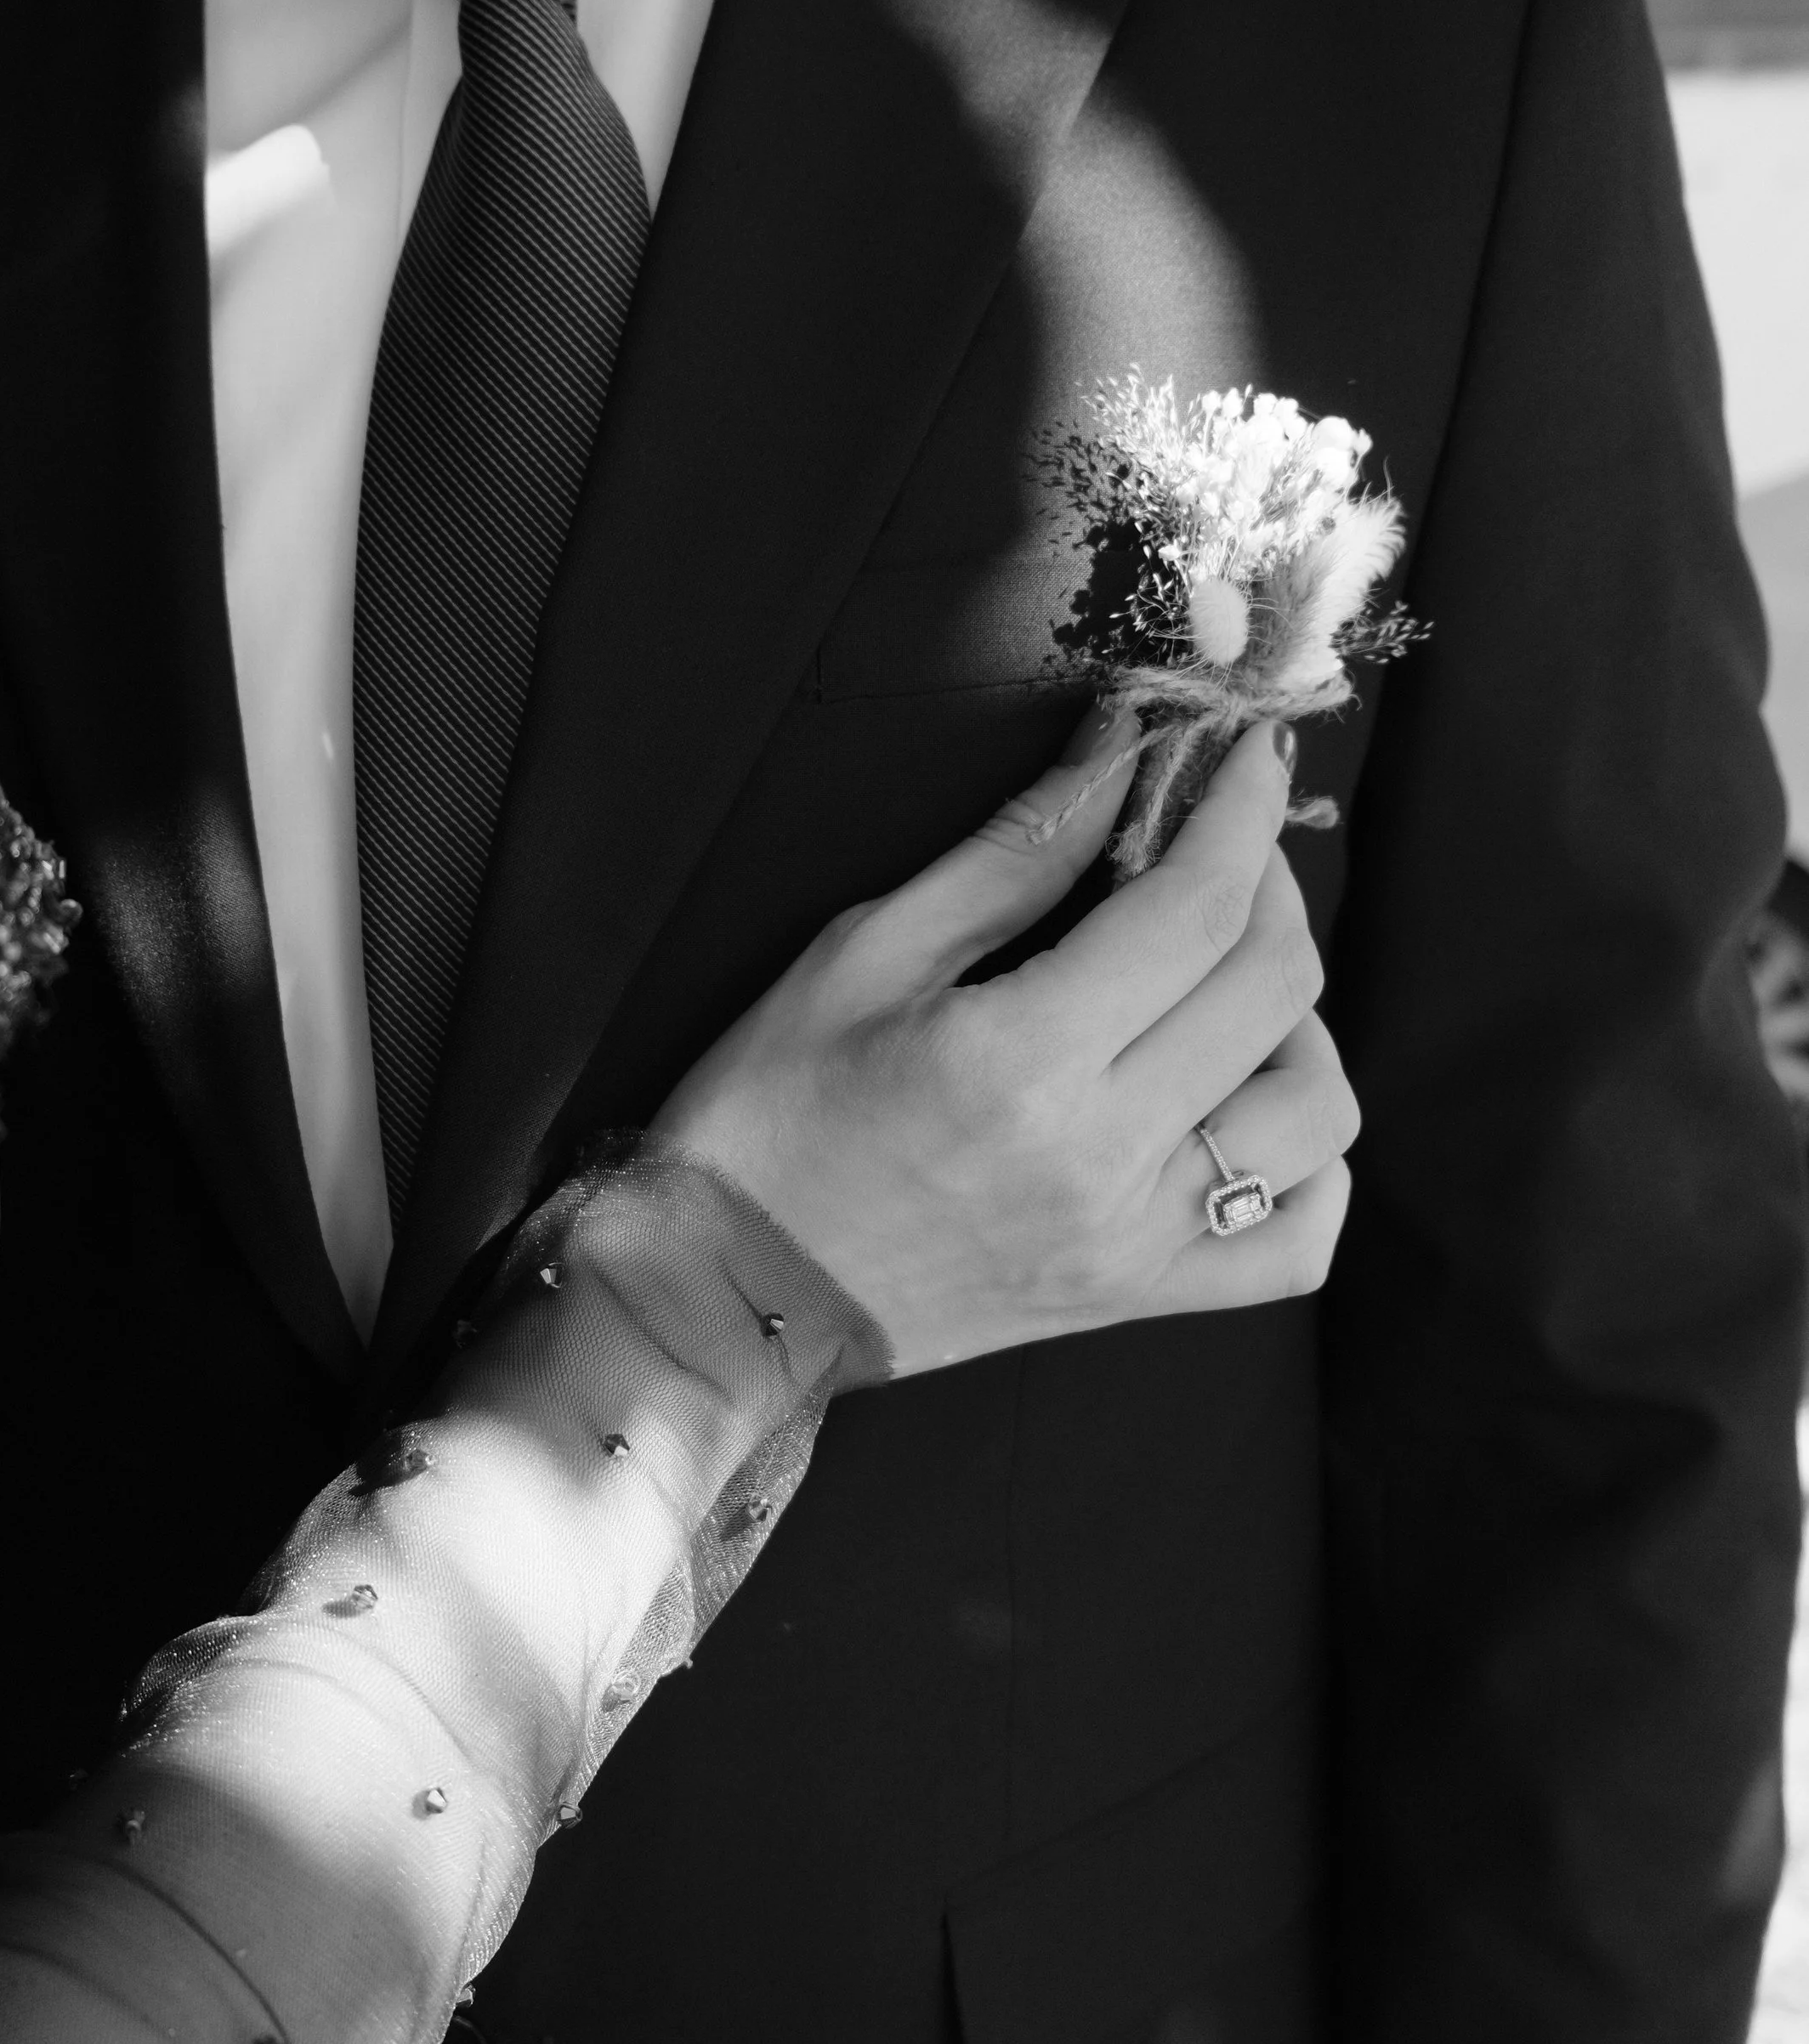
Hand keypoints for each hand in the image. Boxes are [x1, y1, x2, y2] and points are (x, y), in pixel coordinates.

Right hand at [649, 708, 1356, 1374]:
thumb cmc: (771, 1113)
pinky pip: (1298, 1247)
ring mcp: (1133, 1243)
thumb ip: (1012, 853)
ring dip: (1299, 1022)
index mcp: (1020, 1060)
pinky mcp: (1138, 1297)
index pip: (1195, 908)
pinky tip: (1248, 1112)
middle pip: (1273, 990)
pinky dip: (1312, 1170)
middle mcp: (1100, 1159)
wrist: (727, 1295)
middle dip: (1268, 885)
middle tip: (1217, 848)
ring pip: (1317, 1115)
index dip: (1241, 812)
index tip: (1248, 755)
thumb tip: (1120, 747)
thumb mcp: (863, 953)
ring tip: (1228, 986)